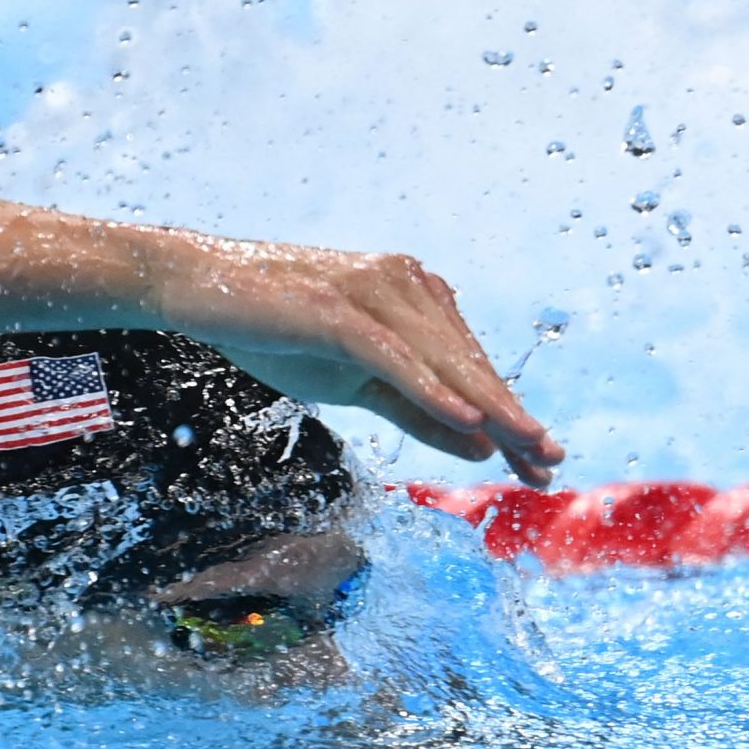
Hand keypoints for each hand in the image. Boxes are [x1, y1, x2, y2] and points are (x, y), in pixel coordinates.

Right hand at [153, 236, 564, 485]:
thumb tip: (481, 444)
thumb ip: (418, 410)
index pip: (470, 365)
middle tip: (552, 465)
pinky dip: (433, 390)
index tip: (542, 462)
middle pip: (468, 363)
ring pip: (443, 360)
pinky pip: (396, 356)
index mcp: (414, 295)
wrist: (196, 287)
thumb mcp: (356, 383)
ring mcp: (372, 291)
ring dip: (488, 407)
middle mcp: (404, 283)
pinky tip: (468, 421)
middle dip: (513, 417)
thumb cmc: (277, 331)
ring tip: (526, 448)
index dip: (509, 414)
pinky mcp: (339, 308)